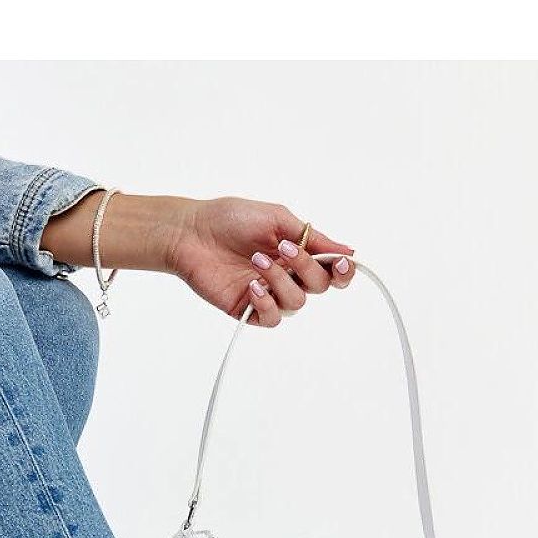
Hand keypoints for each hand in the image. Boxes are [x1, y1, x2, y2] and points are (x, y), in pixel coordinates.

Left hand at [168, 197, 354, 323]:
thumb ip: (312, 238)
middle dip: (306, 267)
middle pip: (319, 286)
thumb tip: (347, 250)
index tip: (339, 263)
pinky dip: (267, 303)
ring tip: (256, 261)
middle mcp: (286, 276)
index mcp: (297, 253)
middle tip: (283, 249)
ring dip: (281, 281)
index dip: (342, 272)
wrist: (191, 231)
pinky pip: (272, 319)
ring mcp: (268, 293)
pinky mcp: (247, 309)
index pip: (331, 271)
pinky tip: (252, 286)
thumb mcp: (277, 219)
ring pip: (297, 303)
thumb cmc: (229, 219)